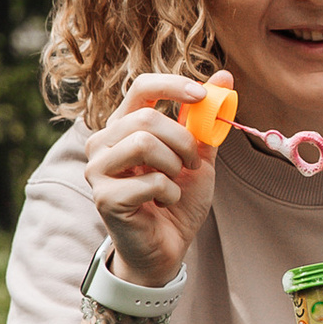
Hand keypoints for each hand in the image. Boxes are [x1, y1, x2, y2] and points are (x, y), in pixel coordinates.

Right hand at [85, 69, 226, 288]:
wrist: (167, 246)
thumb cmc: (177, 198)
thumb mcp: (197, 155)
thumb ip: (205, 120)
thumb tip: (225, 76)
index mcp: (123, 126)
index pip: (141, 88)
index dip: (173, 86)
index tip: (202, 96)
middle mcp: (102, 143)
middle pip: (146, 119)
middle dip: (183, 141)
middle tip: (191, 164)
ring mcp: (97, 170)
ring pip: (144, 143)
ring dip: (174, 166)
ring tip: (174, 183)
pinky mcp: (104, 197)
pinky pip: (150, 181)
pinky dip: (170, 192)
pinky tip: (163, 203)